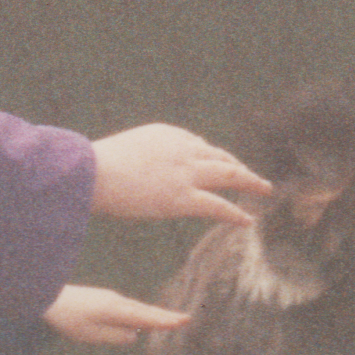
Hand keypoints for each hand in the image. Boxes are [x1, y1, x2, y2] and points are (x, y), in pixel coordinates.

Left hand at [43, 285, 189, 345]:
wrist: (48, 295)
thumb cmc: (68, 317)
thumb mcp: (90, 334)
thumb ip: (115, 336)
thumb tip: (134, 335)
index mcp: (116, 310)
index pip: (145, 317)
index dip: (164, 320)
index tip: (183, 321)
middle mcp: (117, 301)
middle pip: (146, 310)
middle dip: (165, 316)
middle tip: (186, 319)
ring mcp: (112, 298)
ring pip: (137, 308)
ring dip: (154, 314)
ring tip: (173, 320)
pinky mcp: (105, 299)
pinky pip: (128, 308)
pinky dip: (141, 313)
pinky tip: (144, 319)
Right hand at [91, 123, 271, 225]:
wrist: (90, 171)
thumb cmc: (91, 168)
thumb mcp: (119, 153)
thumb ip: (134, 159)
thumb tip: (128, 171)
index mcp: (166, 133)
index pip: (197, 144)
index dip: (211, 156)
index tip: (219, 164)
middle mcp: (182, 148)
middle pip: (220, 156)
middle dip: (239, 165)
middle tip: (253, 176)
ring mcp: (185, 173)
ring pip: (228, 175)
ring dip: (249, 181)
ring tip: (264, 189)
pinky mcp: (183, 198)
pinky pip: (218, 206)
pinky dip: (236, 213)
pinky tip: (248, 221)